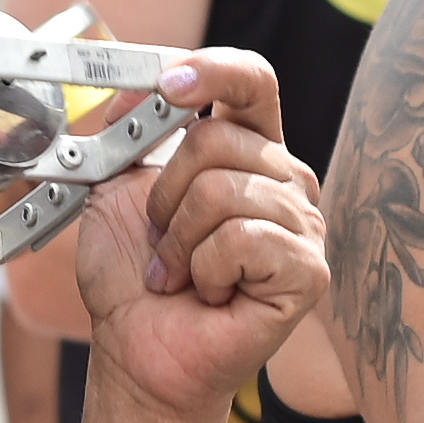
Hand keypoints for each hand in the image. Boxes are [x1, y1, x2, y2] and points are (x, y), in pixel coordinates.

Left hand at [70, 51, 325, 422]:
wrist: (138, 352)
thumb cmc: (135, 279)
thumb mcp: (115, 190)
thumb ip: (129, 132)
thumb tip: (138, 85)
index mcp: (248, 152)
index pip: (253, 81)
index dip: (214, 71)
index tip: (169, 86)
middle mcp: (285, 181)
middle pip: (219, 139)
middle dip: (165, 196)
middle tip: (161, 240)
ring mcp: (304, 225)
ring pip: (224, 192)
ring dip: (178, 241)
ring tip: (181, 274)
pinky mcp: (308, 271)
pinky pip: (242, 238)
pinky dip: (204, 269)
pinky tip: (210, 294)